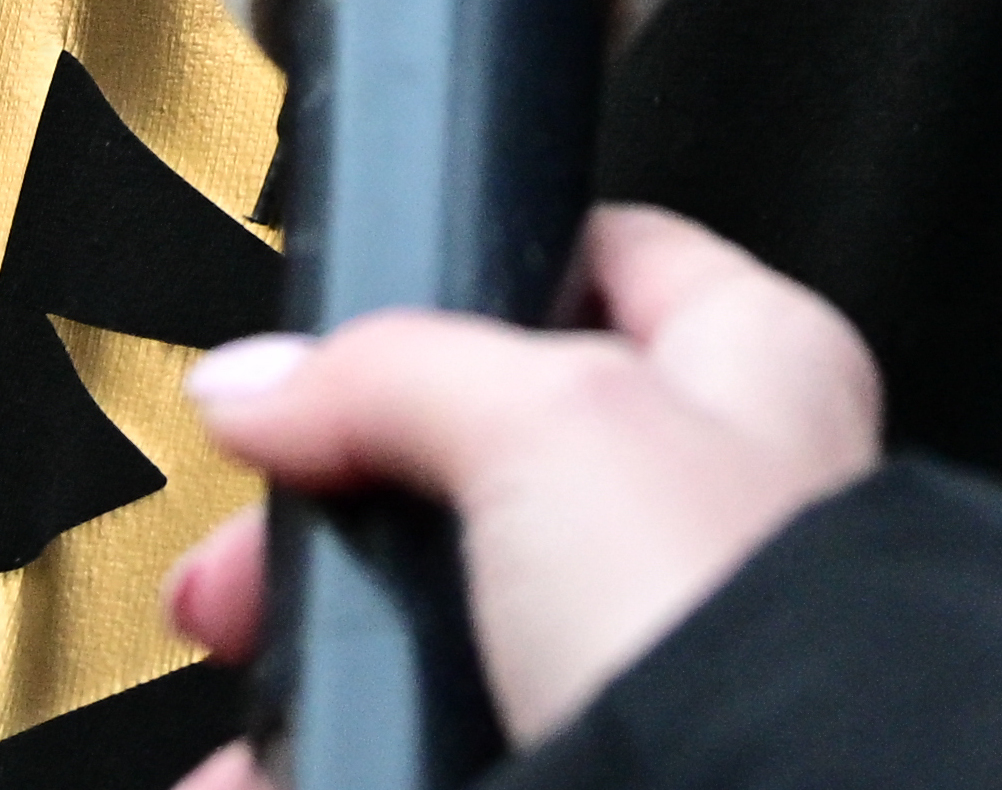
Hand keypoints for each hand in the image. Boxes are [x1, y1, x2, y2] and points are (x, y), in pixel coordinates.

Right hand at [162, 202, 883, 775]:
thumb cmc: (734, 621)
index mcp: (752, 362)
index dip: (469, 278)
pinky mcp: (601, 748)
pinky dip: (344, 743)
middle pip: (476, 459)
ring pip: (445, 616)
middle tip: (251, 552)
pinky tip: (278, 760)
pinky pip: (439, 734)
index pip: (598, 260)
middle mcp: (713, 500)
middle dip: (339, 506)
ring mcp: (652, 640)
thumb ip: (389, 372)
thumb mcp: (543, 423)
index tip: (346, 330)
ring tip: (249, 658)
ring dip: (322, 643)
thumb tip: (261, 381)